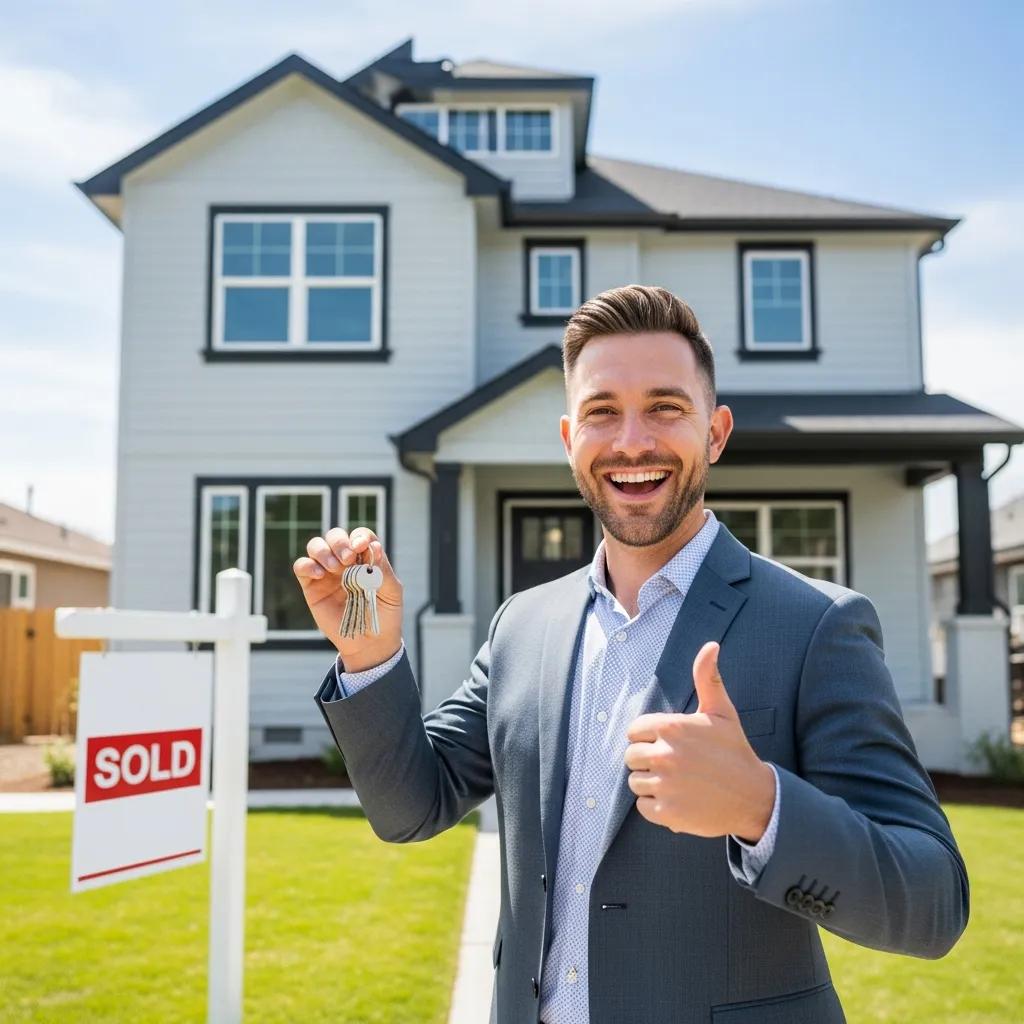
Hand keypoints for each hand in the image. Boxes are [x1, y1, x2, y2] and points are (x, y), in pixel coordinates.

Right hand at [293, 527, 403, 667]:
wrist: (370, 643)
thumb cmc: (384, 615)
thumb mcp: (392, 592)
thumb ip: (383, 569)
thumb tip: (374, 546)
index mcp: (365, 559)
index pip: (359, 535)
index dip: (359, 536)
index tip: (361, 547)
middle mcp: (344, 562)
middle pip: (335, 536)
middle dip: (340, 542)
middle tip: (348, 559)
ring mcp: (327, 573)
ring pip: (316, 545)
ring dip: (324, 551)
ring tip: (335, 568)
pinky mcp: (311, 586)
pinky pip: (301, 566)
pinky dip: (307, 564)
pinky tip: (319, 575)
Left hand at [624, 641, 774, 841]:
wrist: (754, 798)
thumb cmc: (735, 751)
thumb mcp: (722, 712)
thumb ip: (708, 678)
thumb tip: (711, 645)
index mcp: (672, 727)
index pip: (634, 730)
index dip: (649, 737)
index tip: (670, 744)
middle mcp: (665, 754)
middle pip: (631, 756)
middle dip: (648, 760)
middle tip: (676, 765)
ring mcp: (664, 784)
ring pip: (635, 781)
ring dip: (651, 783)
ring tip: (678, 783)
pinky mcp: (666, 812)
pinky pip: (642, 806)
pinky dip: (656, 806)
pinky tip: (678, 800)